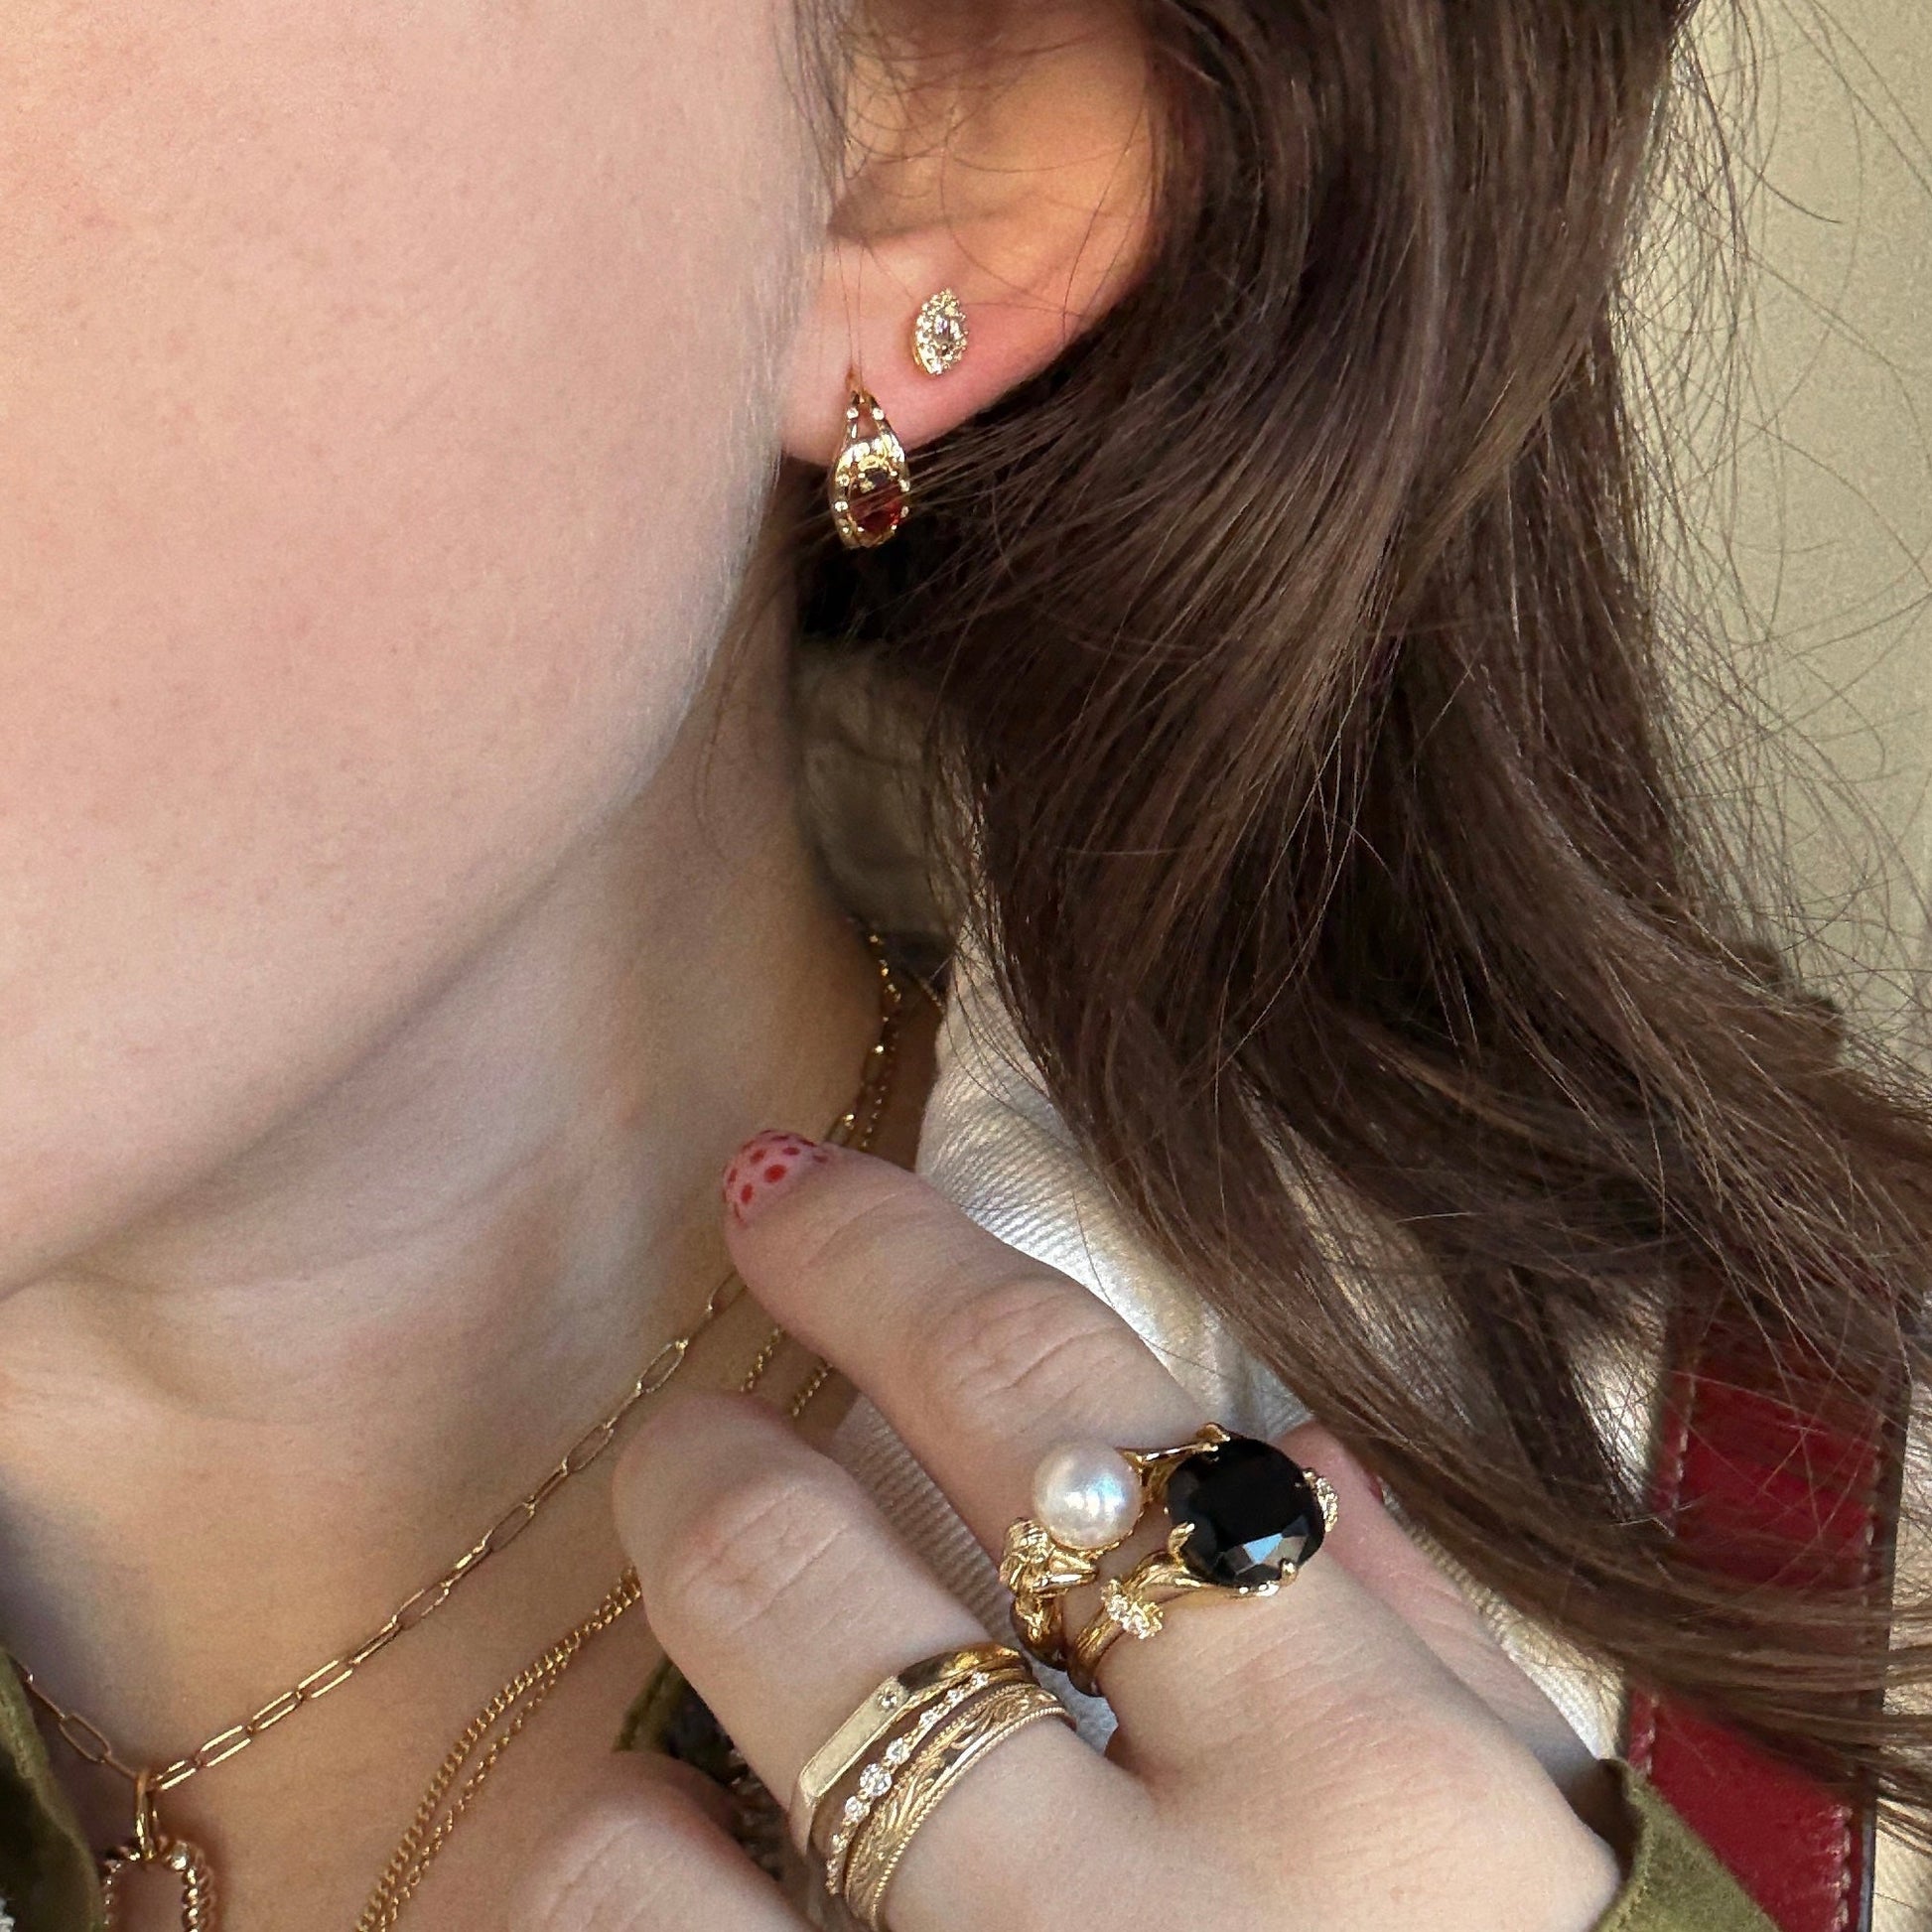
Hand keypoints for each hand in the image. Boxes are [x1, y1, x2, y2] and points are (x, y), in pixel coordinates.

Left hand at [518, 1138, 1624, 1930]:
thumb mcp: (1543, 1882)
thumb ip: (1421, 1653)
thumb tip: (1267, 1448)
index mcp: (1365, 1804)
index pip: (1059, 1409)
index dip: (889, 1256)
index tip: (774, 1185)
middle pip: (795, 1590)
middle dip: (704, 1482)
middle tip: (689, 1463)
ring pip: (611, 1865)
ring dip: (598, 1795)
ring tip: (645, 1799)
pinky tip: (652, 1915)